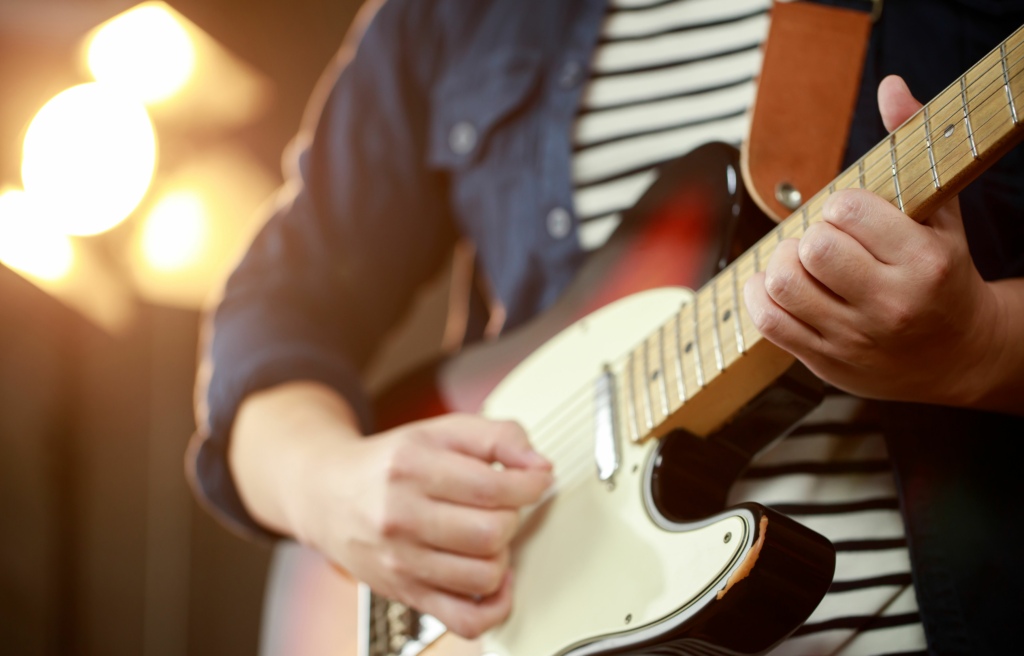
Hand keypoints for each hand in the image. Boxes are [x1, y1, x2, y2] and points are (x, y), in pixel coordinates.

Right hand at [298, 413, 552, 638]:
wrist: (327, 495)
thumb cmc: (389, 464)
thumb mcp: (440, 432)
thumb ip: (497, 436)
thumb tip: (540, 465)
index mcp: (411, 467)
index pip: (493, 487)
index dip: (531, 484)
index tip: (536, 480)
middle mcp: (401, 517)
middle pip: (491, 533)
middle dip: (511, 516)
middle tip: (501, 506)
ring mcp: (401, 562)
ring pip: (484, 576)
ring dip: (501, 555)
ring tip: (488, 536)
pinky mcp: (406, 595)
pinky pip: (466, 620)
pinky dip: (494, 605)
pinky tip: (491, 579)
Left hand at [743, 75, 1003, 405]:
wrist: (960, 356)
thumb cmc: (945, 275)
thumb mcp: (942, 213)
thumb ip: (913, 146)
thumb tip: (890, 86)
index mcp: (923, 263)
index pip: (847, 211)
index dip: (841, 205)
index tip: (852, 215)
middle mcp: (890, 304)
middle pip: (813, 249)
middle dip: (812, 234)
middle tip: (826, 239)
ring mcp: (854, 338)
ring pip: (784, 284)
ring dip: (783, 263)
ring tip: (802, 261)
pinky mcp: (824, 361)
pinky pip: (768, 322)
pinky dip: (759, 294)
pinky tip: (776, 283)